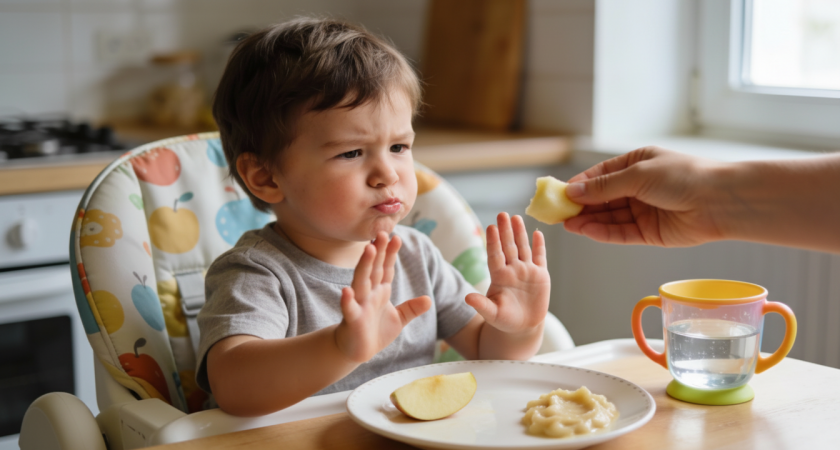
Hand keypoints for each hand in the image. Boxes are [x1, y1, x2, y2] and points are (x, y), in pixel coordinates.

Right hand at [334, 232, 430, 362]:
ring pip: (361, 282)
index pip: (387, 268)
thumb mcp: (399, 319)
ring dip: (365, 266)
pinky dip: (347, 300)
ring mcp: (360, 305)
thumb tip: (428, 299)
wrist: (356, 351)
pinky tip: (346, 291)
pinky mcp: (352, 320)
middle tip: (383, 232)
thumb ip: (412, 308)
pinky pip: (349, 308)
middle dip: (379, 251)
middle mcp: (369, 294)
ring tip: (369, 249)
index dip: (391, 253)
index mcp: (380, 291)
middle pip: (374, 269)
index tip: (396, 237)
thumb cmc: (375, 332)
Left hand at [466, 213, 549, 333]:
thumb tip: (466, 298)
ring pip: (523, 248)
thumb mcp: (492, 314)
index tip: (491, 227)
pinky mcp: (540, 276)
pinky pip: (540, 257)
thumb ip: (481, 305)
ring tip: (516, 217)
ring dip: (520, 233)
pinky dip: (539, 246)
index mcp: (499, 276)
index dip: (493, 241)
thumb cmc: (504, 320)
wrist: (523, 326)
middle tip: (502, 214)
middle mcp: (512, 270)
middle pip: (508, 246)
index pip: (495, 255)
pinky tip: (537, 233)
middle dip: (505, 231)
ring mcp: (526, 271)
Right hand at [563, 146, 727, 246]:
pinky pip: (621, 233)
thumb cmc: (684, 176)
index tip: (558, 193)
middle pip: (602, 198)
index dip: (579, 185)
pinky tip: (586, 231)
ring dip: (588, 220)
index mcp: (637, 164)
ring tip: (567, 224)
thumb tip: (573, 190)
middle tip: (557, 213)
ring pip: (609, 217)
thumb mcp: (638, 175)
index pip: (600, 175)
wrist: (721, 201)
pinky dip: (603, 233)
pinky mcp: (650, 233)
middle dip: (580, 205)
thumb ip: (604, 187)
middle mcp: (639, 187)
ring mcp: (644, 211)